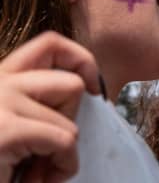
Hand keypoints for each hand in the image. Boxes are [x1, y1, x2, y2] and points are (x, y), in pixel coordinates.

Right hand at [0, 32, 100, 182]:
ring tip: (36, 171)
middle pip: (72, 85)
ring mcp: (0, 102)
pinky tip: (36, 180)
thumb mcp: (11, 119)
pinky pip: (65, 142)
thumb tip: (91, 93)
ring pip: (69, 123)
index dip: (81, 61)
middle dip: (69, 120)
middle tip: (47, 146)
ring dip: (62, 154)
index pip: (50, 44)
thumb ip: (37, 104)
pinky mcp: (6, 130)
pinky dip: (63, 166)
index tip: (93, 88)